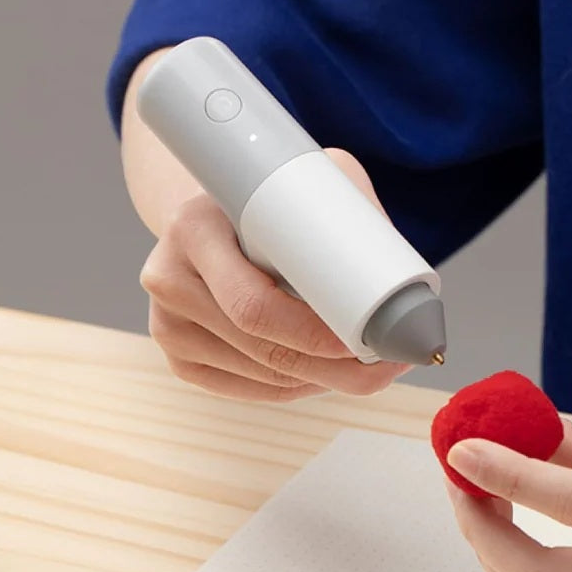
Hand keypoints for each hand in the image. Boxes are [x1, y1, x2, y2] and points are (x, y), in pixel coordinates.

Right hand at [140, 148, 408, 401]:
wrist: (212, 218)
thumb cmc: (269, 200)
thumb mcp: (311, 180)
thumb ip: (352, 213)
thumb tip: (403, 282)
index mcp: (193, 227)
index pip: (254, 306)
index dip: (314, 335)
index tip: (365, 342)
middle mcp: (168, 278)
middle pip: (264, 351)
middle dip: (336, 369)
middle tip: (386, 366)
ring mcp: (168, 326)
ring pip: (265, 378)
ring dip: (324, 381)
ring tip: (368, 367)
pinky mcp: (179, 359)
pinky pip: (252, 391)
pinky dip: (296, 389)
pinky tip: (325, 374)